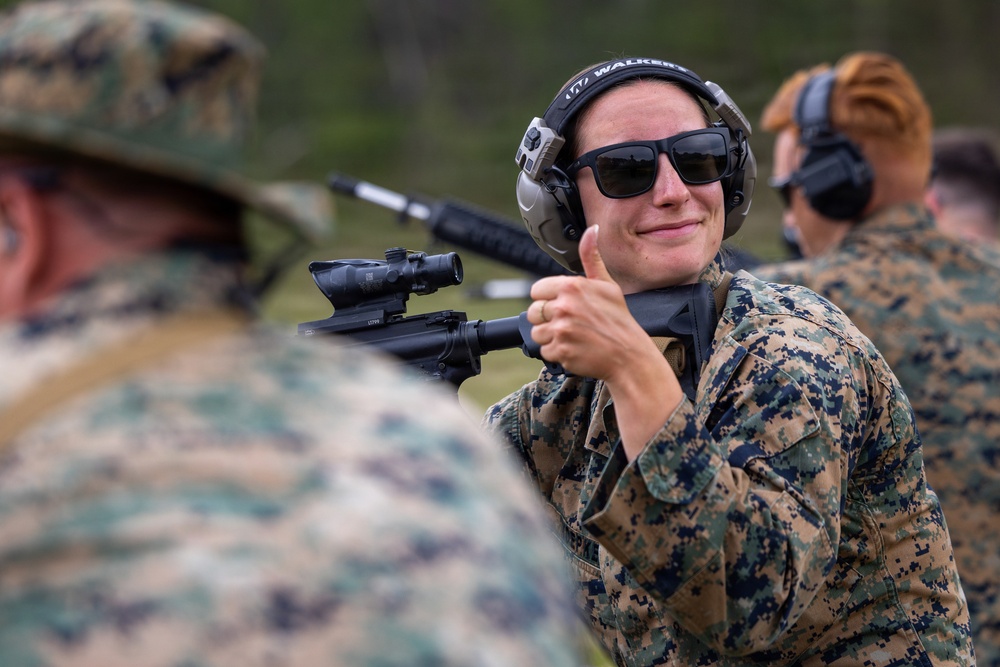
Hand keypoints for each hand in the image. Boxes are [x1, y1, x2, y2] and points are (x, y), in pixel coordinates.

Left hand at [527, 225, 683, 459]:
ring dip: (551, 337)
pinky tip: (575, 348)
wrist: (629, 356)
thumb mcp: (607, 284)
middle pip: (534, 312)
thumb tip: (591, 230)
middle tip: (571, 323)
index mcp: (572, 287)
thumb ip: (591, 258)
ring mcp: (561, 330)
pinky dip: (558, 353)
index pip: (536, 290)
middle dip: (548, 319)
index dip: (548, 299)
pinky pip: (545, 351)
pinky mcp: (560, 351)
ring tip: (574, 336)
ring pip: (537, 333)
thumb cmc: (619, 320)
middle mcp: (564, 307)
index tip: (563, 306)